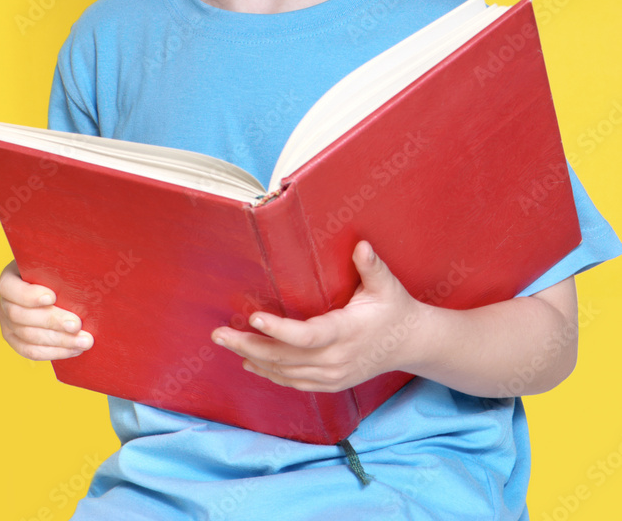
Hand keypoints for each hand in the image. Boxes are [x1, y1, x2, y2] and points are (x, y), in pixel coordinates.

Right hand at [0, 260, 93, 360]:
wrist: (57, 286)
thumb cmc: (59, 270)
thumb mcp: (57, 262)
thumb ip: (64, 265)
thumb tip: (87, 266)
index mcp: (10, 278)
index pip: (10, 288)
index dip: (29, 295)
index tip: (53, 297)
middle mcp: (5, 302)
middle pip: (21, 316)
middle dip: (52, 322)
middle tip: (77, 325)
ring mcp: (8, 323)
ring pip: (28, 337)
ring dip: (59, 341)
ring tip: (83, 341)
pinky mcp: (16, 340)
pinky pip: (31, 351)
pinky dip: (55, 351)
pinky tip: (74, 348)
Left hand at [211, 241, 421, 391]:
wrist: (412, 343)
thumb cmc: (396, 308)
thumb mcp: (387, 284)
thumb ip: (371, 266)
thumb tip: (361, 246)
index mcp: (346, 332)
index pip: (306, 336)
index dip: (278, 330)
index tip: (253, 318)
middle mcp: (336, 359)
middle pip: (285, 357)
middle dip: (248, 345)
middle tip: (218, 334)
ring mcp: (332, 376)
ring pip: (285, 373)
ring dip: (254, 359)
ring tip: (226, 343)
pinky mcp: (331, 384)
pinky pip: (294, 383)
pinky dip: (270, 374)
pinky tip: (251, 362)